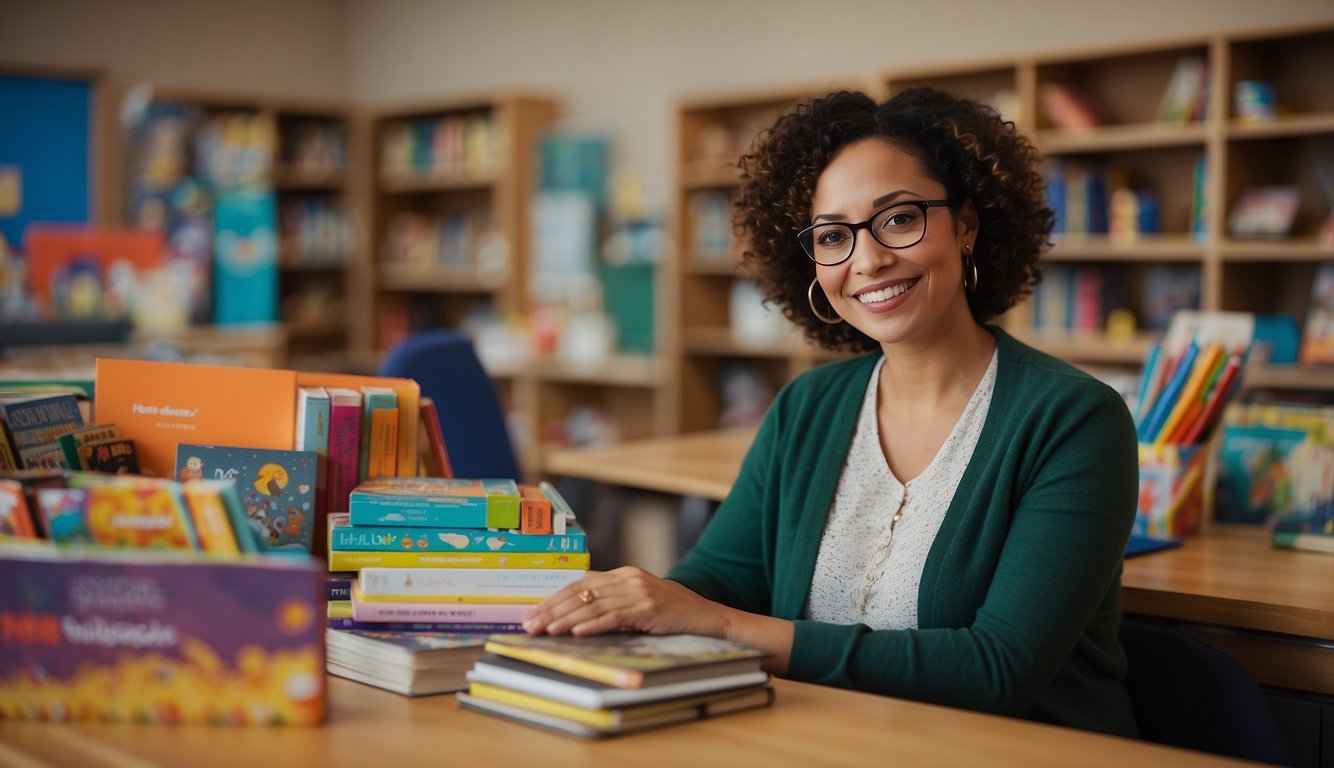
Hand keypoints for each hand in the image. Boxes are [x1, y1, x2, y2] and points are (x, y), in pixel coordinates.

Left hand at [521, 566, 730, 638]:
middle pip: (581, 593)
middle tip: (530, 624)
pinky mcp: (649, 610)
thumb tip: (576, 610)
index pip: (580, 584)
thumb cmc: (671, 611)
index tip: (533, 613)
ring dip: (566, 620)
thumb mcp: (639, 598)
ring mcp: (639, 593)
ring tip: (546, 631)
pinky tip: (577, 633)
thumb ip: (613, 599)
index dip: (554, 598)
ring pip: (593, 606)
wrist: (707, 616)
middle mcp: (629, 579)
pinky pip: (615, 618)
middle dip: (552, 610)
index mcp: (623, 574)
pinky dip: (594, 626)